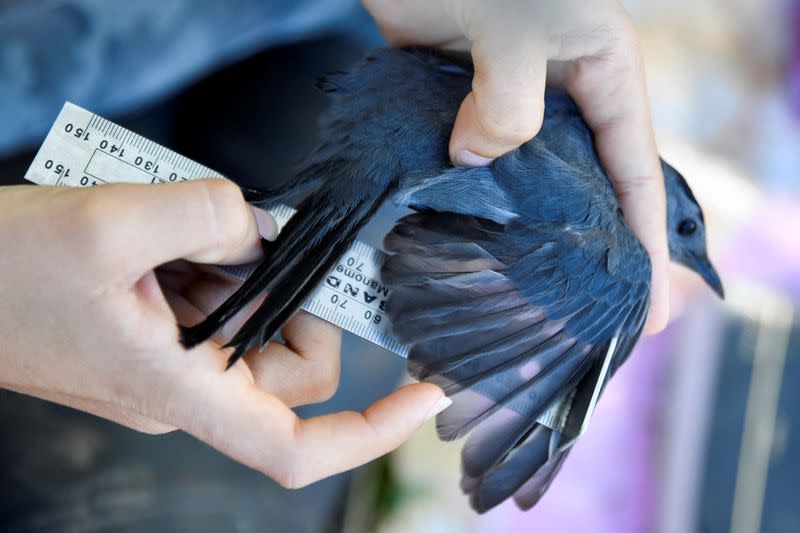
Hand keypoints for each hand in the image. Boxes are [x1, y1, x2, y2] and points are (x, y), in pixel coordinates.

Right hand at [0, 180, 446, 487]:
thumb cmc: (3, 269)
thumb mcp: (109, 221)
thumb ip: (209, 214)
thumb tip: (260, 227)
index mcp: (180, 392)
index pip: (298, 446)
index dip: (373, 430)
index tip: (427, 392)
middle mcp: (188, 392)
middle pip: (295, 360)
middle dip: (295, 294)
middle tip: (246, 239)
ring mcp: (174, 366)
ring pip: (261, 323)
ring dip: (248, 270)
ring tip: (183, 234)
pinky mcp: (160, 338)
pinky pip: (222, 303)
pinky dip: (216, 264)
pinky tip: (170, 237)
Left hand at [363, 0, 669, 332]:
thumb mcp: (515, 21)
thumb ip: (508, 98)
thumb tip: (477, 160)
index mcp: (602, 70)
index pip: (635, 171)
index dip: (642, 242)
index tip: (647, 306)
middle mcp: (562, 94)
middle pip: (587, 188)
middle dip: (589, 252)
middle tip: (583, 319)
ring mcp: (507, 101)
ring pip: (528, 182)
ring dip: (525, 233)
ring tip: (524, 297)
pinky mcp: (457, 103)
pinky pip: (473, 163)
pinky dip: (470, 200)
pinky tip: (460, 239)